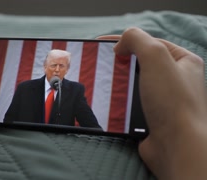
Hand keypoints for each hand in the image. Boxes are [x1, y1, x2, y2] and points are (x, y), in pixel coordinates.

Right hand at [109, 28, 206, 178]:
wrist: (177, 146)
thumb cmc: (172, 101)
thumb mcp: (155, 57)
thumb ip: (137, 40)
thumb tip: (120, 46)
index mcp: (183, 61)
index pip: (150, 43)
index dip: (125, 40)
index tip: (101, 44)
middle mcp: (175, 79)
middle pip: (140, 63)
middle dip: (119, 62)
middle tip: (100, 63)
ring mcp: (163, 99)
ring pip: (133, 84)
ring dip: (117, 82)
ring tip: (100, 81)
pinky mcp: (151, 116)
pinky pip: (131, 102)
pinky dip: (118, 100)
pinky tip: (107, 99)